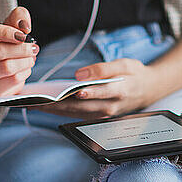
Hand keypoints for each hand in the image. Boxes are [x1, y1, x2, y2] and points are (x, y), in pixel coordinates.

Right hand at [0, 7, 38, 96]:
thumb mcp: (6, 29)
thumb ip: (17, 19)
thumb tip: (24, 24)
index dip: (4, 31)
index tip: (22, 35)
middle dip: (21, 49)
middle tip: (33, 48)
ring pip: (6, 68)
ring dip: (25, 62)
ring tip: (30, 59)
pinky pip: (11, 82)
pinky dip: (24, 74)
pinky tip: (24, 70)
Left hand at [33, 58, 162, 118]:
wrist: (147, 90)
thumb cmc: (134, 75)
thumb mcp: (125, 64)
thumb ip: (103, 69)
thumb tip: (80, 75)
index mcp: (119, 91)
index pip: (101, 93)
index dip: (87, 92)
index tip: (73, 91)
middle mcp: (110, 107)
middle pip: (80, 107)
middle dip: (58, 104)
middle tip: (37, 100)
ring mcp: (102, 114)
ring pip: (74, 113)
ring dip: (54, 110)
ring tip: (34, 103)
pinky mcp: (96, 117)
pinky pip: (75, 115)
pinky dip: (59, 111)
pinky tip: (45, 105)